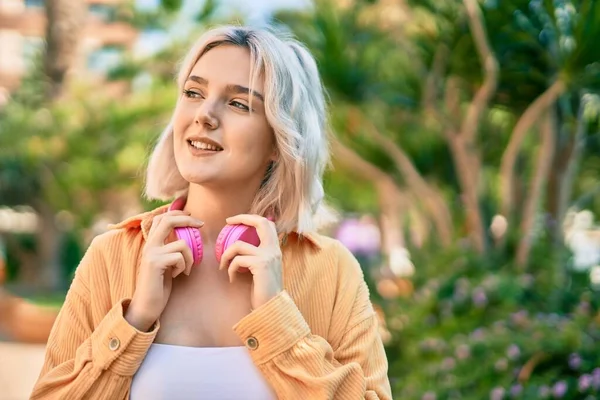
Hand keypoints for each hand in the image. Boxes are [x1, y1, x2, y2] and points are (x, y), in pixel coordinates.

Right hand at [125, 210, 203, 330]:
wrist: (146, 305)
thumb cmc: (160, 285)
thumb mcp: (167, 262)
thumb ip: (172, 248)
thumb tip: (188, 233)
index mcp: (152, 243)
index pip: (162, 217)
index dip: (178, 212)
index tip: (192, 216)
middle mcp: (149, 245)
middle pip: (168, 220)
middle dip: (188, 220)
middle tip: (201, 224)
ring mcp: (151, 253)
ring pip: (182, 243)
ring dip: (190, 257)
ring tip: (185, 269)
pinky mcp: (155, 263)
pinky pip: (180, 257)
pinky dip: (184, 266)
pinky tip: (178, 275)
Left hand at [218, 215, 282, 309]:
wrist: (272, 308)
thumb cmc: (264, 291)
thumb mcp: (263, 268)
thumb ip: (257, 255)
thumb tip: (240, 246)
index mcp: (275, 249)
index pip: (267, 223)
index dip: (251, 217)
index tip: (235, 220)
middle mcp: (274, 249)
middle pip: (260, 222)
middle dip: (242, 218)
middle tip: (227, 222)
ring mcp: (268, 256)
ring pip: (239, 245)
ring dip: (226, 255)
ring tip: (223, 266)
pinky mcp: (260, 265)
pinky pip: (237, 261)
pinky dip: (230, 269)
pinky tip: (231, 278)